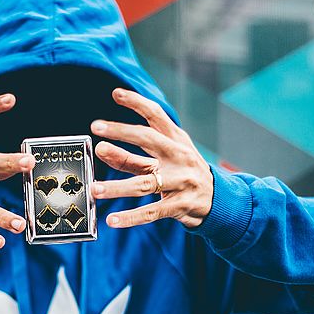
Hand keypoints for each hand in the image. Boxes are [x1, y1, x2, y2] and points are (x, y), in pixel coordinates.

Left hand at [90, 88, 213, 228]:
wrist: (219, 200)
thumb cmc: (184, 174)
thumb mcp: (167, 158)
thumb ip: (134, 156)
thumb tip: (102, 150)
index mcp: (176, 140)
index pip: (156, 115)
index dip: (137, 102)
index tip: (116, 93)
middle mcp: (179, 157)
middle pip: (148, 140)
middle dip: (121, 133)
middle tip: (96, 131)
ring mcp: (181, 182)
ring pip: (144, 183)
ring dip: (117, 186)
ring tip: (95, 189)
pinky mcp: (179, 206)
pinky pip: (151, 212)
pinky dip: (130, 217)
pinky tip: (112, 220)